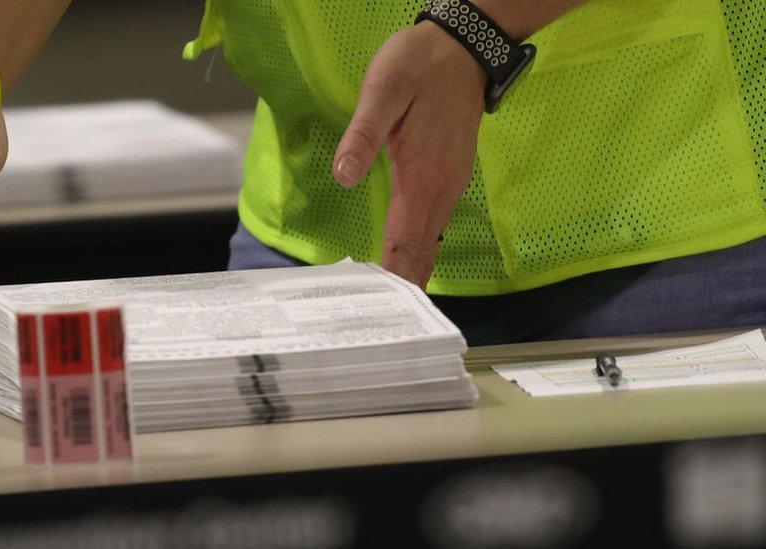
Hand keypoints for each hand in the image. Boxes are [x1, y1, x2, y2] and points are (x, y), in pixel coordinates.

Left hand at [333, 22, 485, 288]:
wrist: (464, 47)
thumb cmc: (420, 64)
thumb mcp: (382, 90)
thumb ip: (363, 135)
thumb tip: (344, 176)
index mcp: (424, 175)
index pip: (404, 241)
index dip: (392, 277)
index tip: (380, 310)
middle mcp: (442, 187)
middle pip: (421, 251)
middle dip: (403, 287)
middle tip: (382, 322)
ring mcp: (450, 183)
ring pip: (430, 241)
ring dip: (412, 271)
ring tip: (393, 306)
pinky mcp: (450, 175)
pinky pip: (434, 225)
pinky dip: (420, 250)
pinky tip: (407, 261)